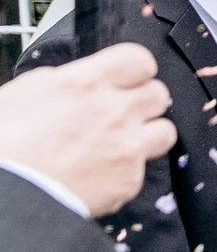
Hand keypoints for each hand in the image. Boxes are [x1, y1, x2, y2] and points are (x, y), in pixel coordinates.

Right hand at [0, 42, 176, 216]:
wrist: (10, 191)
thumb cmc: (6, 143)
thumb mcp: (25, 92)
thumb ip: (65, 81)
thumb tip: (84, 79)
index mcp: (85, 83)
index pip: (139, 59)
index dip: (136, 70)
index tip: (129, 77)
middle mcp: (114, 111)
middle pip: (159, 93)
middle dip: (143, 101)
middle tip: (123, 112)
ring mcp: (127, 146)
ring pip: (165, 130)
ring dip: (148, 134)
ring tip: (121, 142)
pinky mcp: (130, 179)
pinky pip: (143, 167)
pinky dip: (127, 169)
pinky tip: (102, 170)